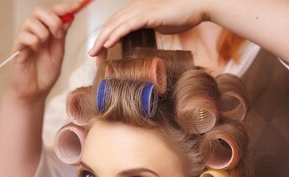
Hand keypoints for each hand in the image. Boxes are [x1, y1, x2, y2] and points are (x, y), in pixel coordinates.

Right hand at [8, 2, 81, 100]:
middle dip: (53, 19)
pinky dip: (33, 41)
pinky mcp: (17, 48)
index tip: (80, 3)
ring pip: (31, 21)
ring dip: (43, 32)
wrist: (35, 92)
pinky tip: (36, 50)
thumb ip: (62, 36)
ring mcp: (24, 39)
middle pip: (40, 11)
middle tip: (59, 34)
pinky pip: (24, 36)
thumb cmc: (45, 74)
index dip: (67, 6)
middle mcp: (34, 32)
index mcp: (46, 32)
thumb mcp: (58, 53)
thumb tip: (70, 17)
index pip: (55, 13)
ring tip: (45, 45)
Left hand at [88, 0, 209, 56]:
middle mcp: (135, 8)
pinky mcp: (147, 15)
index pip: (115, 24)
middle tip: (92, 55)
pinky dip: (116, 35)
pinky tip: (108, 44)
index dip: (105, 37)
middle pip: (111, 24)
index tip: (100, 52)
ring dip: (103, 39)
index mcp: (136, 11)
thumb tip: (143, 36)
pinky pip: (127, 25)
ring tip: (95, 52)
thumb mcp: (159, 24)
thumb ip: (148, 28)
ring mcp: (140, 11)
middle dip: (99, 40)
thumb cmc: (181, 16)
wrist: (196, 7)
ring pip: (115, 25)